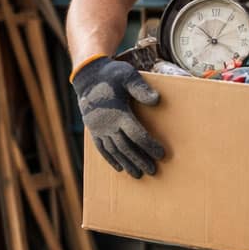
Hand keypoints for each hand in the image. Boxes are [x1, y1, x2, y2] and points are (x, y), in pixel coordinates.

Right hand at [71, 57, 165, 177]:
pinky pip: (101, 148)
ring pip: (114, 150)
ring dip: (126, 163)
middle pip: (126, 147)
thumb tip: (156, 100)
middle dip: (139, 160)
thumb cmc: (111, 74)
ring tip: (138, 174)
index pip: (137, 134)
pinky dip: (110, 159)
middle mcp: (107, 124)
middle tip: (152, 171)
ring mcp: (98, 128)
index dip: (149, 146)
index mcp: (118, 112)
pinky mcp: (92, 129)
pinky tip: (119, 168)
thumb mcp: (128, 76)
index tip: (161, 154)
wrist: (87, 76)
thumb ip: (141, 88)